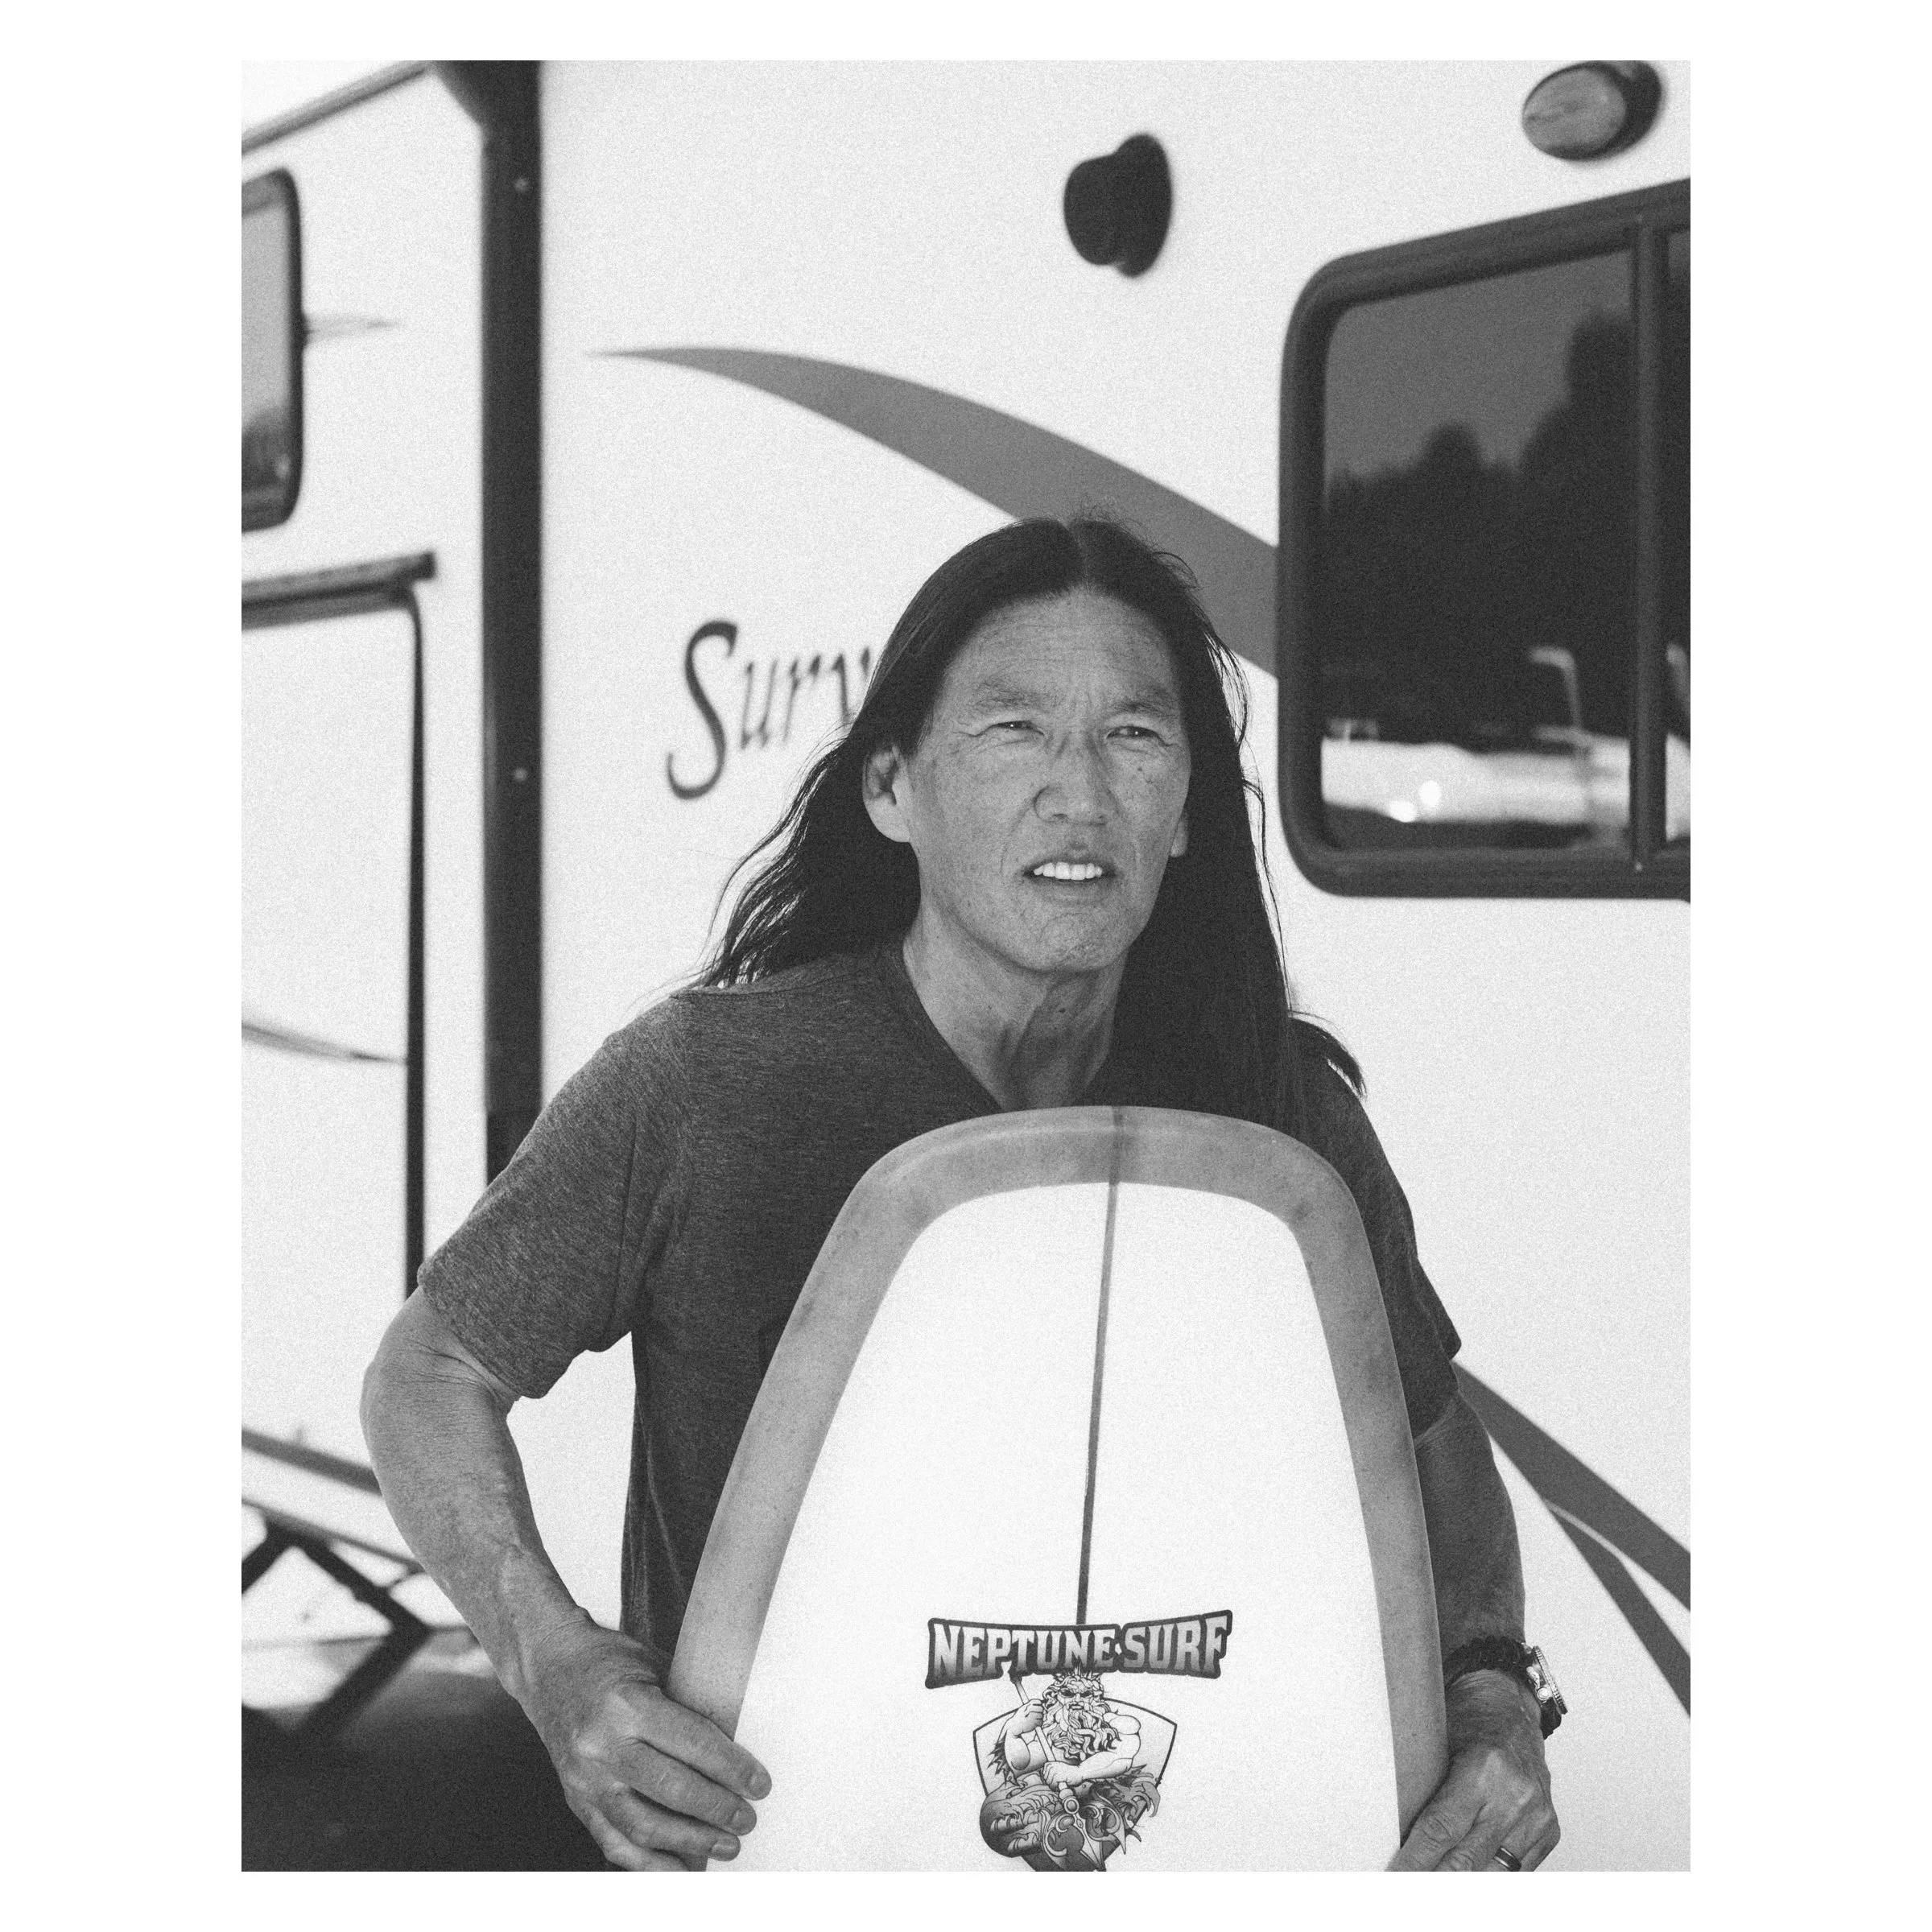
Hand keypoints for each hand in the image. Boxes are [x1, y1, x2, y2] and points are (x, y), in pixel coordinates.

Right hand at [518, 1614, 770, 1870]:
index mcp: (626, 1705)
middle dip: (717, 1809)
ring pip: (644, 1826)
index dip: (731, 1768)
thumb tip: (737, 1745)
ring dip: (690, 1842)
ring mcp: (585, 1779)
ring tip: (724, 1846)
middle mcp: (602, 1746)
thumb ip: (687, 1706)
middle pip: (671, 1790)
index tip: (758, 1784)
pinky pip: (615, 1843)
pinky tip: (680, 1867)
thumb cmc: (609, 1662)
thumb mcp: (653, 1667)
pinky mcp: (577, 1801)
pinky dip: (650, 1863)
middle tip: (747, 1819)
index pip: (691, 1743)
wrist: (550, 1668)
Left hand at [1389, 1670, 1558, 1869]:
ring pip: (1493, 1871)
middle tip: (1409, 1889)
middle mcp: (1515, 1795)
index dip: (1416, 1859)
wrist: (1510, 1712)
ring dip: (1464, 1882)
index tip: (1397, 1875)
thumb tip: (1401, 1836)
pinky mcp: (1549, 1830)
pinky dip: (1490, 1875)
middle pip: (1466, 1858)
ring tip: (1436, 1886)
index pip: (1441, 1829)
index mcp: (1483, 1768)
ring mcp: (1537, 1816)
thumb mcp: (1439, 1745)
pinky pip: (1517, 1870)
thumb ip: (1428, 1791)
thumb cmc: (1469, 1723)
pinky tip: (1469, 1878)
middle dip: (1435, 1878)